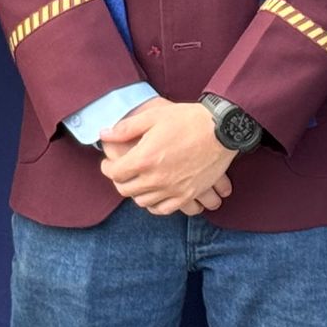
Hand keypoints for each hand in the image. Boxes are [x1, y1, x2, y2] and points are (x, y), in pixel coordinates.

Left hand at [100, 100, 237, 215]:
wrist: (222, 130)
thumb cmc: (188, 119)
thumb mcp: (154, 116)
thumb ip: (126, 128)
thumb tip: (104, 134)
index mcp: (144, 158)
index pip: (114, 173)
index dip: (107, 168)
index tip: (108, 163)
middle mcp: (155, 178)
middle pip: (126, 190)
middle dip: (120, 180)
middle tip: (122, 172)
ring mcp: (172, 189)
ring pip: (142, 201)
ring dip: (136, 192)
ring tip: (139, 182)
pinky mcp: (187, 195)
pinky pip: (164, 209)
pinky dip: (155, 205)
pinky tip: (155, 195)